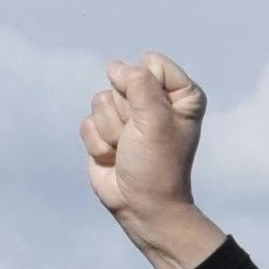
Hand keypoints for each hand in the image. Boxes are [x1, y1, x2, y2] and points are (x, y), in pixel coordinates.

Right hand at [80, 52, 226, 268]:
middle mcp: (154, 101)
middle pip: (121, 79)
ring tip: (127, 149)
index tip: (157, 118)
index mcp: (180, 95)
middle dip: (125, 112)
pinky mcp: (105, 131)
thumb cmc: (157, 164)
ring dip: (111, 130)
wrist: (141, 205)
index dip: (145, 87)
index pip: (151, 63)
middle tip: (138, 138)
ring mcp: (128, 116)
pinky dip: (98, 143)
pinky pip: (88, 122)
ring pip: (100, 100)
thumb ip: (138, 83)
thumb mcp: (155, 119)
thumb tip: (115, 68)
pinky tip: (114, 158)